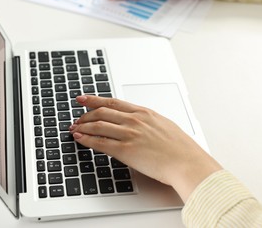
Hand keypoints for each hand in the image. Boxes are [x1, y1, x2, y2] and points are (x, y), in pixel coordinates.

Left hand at [70, 95, 220, 201]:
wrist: (187, 162)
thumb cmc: (179, 147)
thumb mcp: (163, 125)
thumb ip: (147, 122)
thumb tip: (136, 122)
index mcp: (143, 112)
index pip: (112, 102)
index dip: (94, 99)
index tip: (83, 98)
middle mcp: (135, 120)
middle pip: (102, 112)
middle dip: (85, 115)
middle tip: (76, 119)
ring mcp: (130, 134)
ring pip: (98, 125)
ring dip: (83, 127)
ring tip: (75, 129)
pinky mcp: (126, 150)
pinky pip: (101, 142)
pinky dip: (87, 139)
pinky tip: (80, 139)